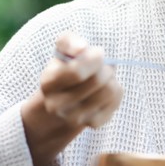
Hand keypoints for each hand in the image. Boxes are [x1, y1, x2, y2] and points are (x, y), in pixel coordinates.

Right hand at [21, 32, 123, 165]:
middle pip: (97, 81)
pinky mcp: (93, 124)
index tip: (98, 53)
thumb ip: (69, 41)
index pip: (77, 72)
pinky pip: (116, 100)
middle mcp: (58, 105)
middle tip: (102, 65)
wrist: (65, 99)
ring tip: (103, 76)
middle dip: (105, 67)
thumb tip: (81, 48)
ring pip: (109, 91)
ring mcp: (75, 118)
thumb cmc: (66, 67)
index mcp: (48, 84)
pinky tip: (104, 89)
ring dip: (112, 78)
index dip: (94, 58)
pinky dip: (116, 90)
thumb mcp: (63, 49)